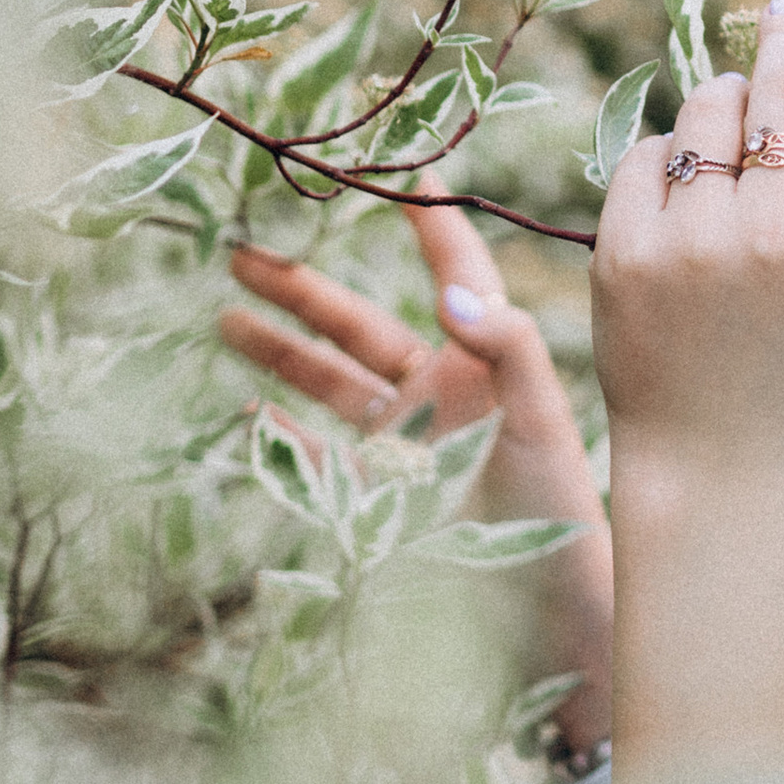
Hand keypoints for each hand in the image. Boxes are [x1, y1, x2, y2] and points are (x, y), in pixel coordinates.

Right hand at [221, 199, 612, 747]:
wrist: (550, 612)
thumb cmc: (559, 512)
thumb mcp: (539, 422)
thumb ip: (504, 351)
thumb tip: (452, 294)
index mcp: (482, 362)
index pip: (454, 271)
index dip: (429, 222)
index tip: (402, 171)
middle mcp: (439, 394)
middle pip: (359, 324)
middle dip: (301, 290)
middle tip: (242, 251)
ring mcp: (406, 444)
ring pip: (328, 383)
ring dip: (278, 349)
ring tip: (224, 312)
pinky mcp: (383, 497)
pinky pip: (321, 456)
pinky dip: (285, 435)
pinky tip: (250, 412)